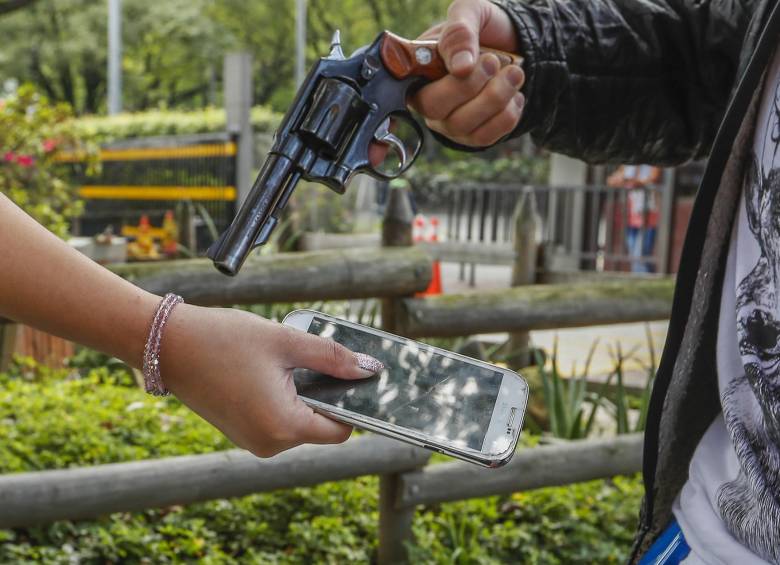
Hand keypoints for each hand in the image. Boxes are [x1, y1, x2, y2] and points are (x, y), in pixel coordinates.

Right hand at [160, 305, 381, 456]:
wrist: (166, 344)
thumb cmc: (224, 340)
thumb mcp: (286, 342)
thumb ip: (332, 357)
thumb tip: (369, 369)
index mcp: (283, 427)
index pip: (341, 429)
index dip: (352, 403)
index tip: (355, 376)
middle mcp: (268, 444)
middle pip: (320, 426)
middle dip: (324, 393)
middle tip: (315, 357)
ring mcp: (252, 441)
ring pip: (299, 422)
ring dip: (302, 394)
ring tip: (284, 361)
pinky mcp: (241, 432)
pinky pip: (278, 420)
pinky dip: (284, 398)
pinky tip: (270, 370)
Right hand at [411, 0, 524, 146]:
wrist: (514, 44)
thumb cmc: (484, 28)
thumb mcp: (471, 13)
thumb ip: (460, 32)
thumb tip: (460, 67)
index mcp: (417, 71)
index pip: (405, 91)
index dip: (426, 92)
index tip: (455, 77)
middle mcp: (427, 101)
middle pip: (434, 109)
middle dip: (470, 87)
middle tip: (493, 61)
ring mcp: (449, 123)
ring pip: (462, 125)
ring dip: (495, 98)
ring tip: (514, 72)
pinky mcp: (473, 136)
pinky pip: (486, 137)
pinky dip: (506, 114)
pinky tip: (514, 94)